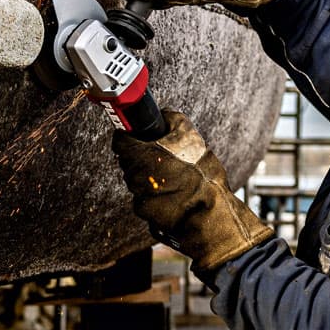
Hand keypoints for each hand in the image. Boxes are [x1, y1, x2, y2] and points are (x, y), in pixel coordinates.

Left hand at [111, 110, 273, 272]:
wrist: (209, 214)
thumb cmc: (200, 176)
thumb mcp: (191, 137)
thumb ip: (172, 120)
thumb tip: (163, 115)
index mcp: (141, 154)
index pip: (120, 140)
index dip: (128, 136)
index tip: (136, 136)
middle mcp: (135, 175)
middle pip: (129, 161)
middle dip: (143, 158)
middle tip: (162, 157)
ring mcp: (139, 195)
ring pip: (138, 180)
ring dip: (151, 177)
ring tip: (174, 178)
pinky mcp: (146, 212)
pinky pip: (147, 198)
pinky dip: (157, 195)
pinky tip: (174, 194)